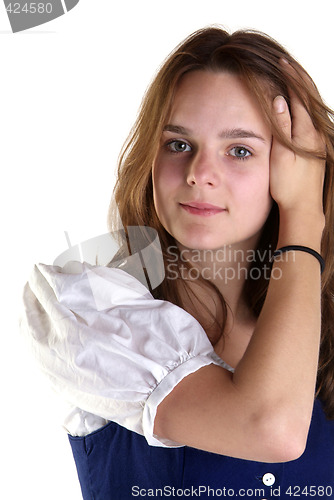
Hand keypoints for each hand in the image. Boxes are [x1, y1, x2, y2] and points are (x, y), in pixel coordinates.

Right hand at [269, 62, 325, 222]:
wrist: (303, 206)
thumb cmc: (289, 184)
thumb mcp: (281, 154)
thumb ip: (281, 126)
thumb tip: (278, 99)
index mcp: (307, 131)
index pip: (299, 95)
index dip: (289, 77)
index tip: (281, 62)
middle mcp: (316, 132)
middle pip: (308, 98)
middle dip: (296, 79)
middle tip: (284, 64)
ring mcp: (318, 141)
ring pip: (309, 108)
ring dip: (299, 92)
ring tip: (289, 79)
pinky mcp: (315, 148)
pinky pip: (308, 120)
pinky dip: (301, 107)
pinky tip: (295, 108)